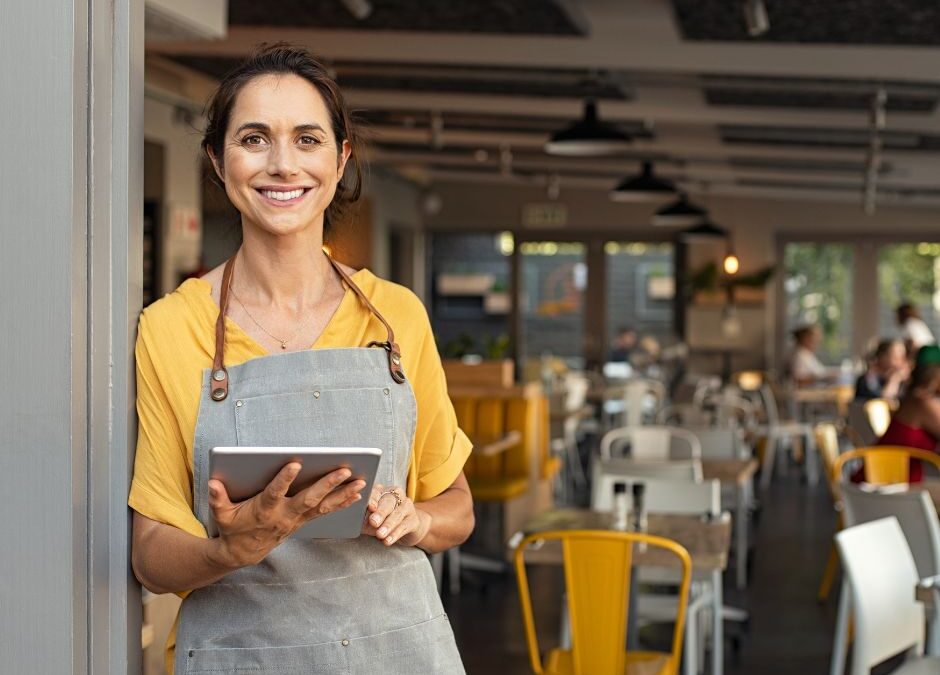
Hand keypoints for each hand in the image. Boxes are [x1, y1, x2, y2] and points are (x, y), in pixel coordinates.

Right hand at [207, 463, 365, 567]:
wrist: (244, 553)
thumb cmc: (233, 527)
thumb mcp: (221, 514)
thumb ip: (218, 498)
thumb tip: (213, 483)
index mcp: (264, 510)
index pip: (275, 493)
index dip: (284, 480)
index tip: (295, 464)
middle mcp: (284, 515)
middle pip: (309, 498)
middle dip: (327, 484)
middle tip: (344, 470)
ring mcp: (297, 519)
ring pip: (323, 505)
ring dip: (343, 494)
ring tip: (361, 481)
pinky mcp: (304, 521)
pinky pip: (326, 511)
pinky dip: (342, 502)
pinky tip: (357, 493)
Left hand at [362, 483, 430, 546]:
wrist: (406, 528)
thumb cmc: (383, 521)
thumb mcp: (371, 518)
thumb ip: (364, 518)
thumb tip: (353, 521)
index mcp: (382, 491)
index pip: (376, 492)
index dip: (373, 499)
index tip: (369, 507)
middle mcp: (396, 495)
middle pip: (388, 502)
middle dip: (380, 512)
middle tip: (373, 522)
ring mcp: (407, 507)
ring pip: (397, 514)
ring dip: (388, 525)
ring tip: (380, 535)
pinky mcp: (414, 520)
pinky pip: (404, 526)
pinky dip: (395, 534)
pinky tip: (388, 541)